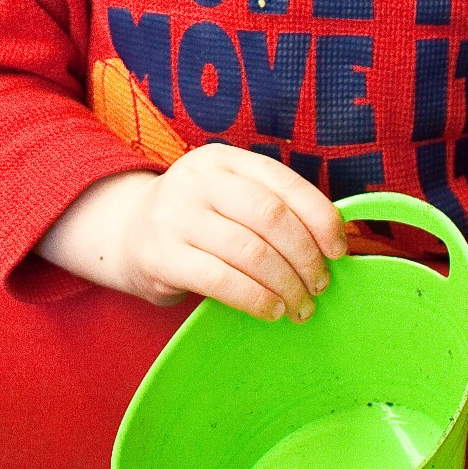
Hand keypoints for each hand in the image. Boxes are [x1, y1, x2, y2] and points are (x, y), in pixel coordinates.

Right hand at [43, 144, 345, 319]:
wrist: (127, 233)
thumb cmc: (200, 220)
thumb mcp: (231, 196)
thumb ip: (274, 207)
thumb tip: (339, 241)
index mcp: (222, 158)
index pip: (284, 183)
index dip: (320, 218)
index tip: (339, 250)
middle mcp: (196, 180)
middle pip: (270, 217)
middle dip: (306, 257)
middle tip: (320, 285)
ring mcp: (174, 216)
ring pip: (249, 252)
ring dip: (286, 284)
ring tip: (300, 305)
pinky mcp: (159, 255)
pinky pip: (220, 280)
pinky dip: (256, 299)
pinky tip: (270, 310)